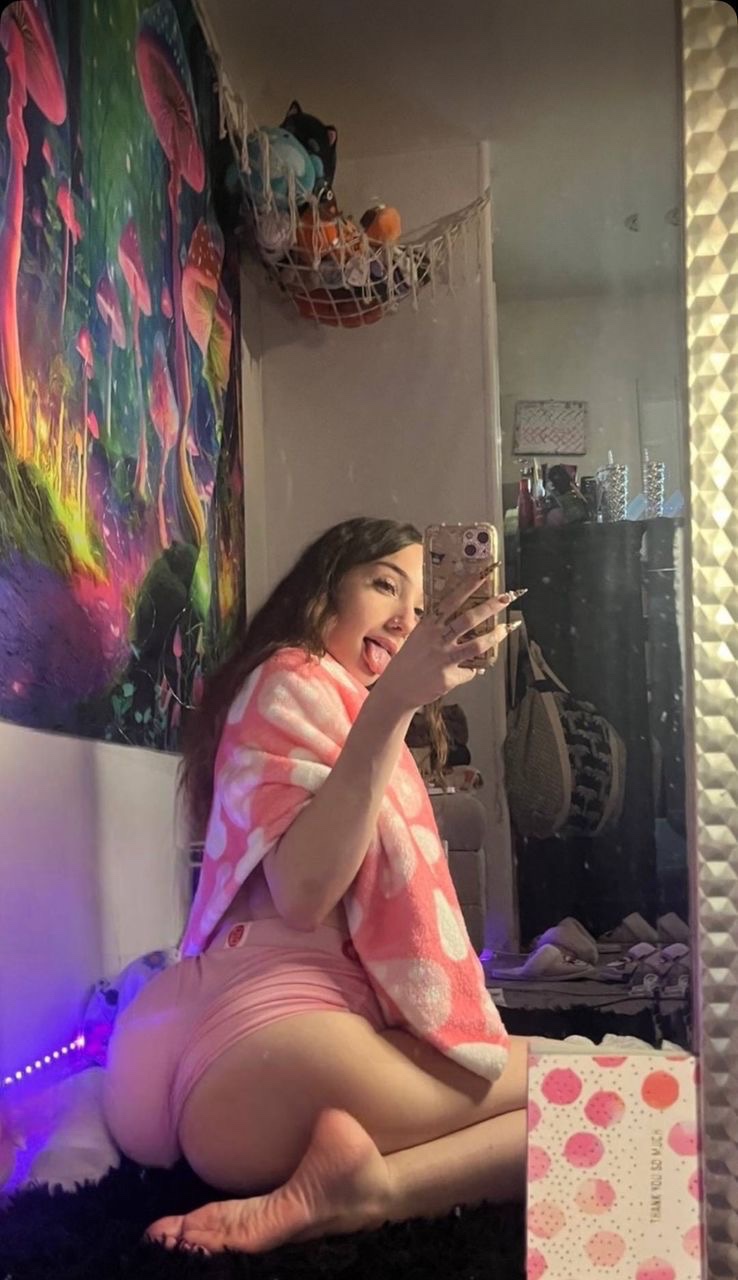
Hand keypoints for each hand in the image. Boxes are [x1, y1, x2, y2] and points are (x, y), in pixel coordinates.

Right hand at [374, 571, 524, 713]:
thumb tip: (460, 620)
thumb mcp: (418, 638)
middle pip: (469, 619)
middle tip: (505, 598)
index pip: (450, 601)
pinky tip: (478, 668)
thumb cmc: (408, 661)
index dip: (467, 587)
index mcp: (428, 625)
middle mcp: (437, 639)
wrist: (397, 689)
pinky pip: (470, 671)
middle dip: (490, 607)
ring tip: (506, 628)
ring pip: (477, 645)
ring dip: (495, 636)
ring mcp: (444, 658)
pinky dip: (475, 669)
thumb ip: (437, 628)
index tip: (482, 575)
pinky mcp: (449, 677)